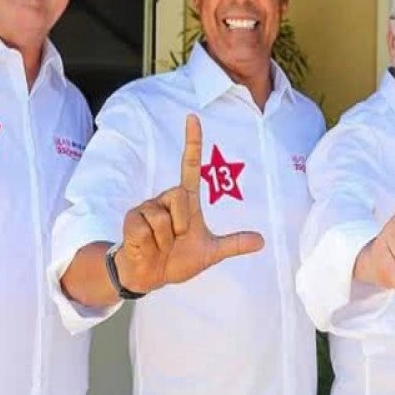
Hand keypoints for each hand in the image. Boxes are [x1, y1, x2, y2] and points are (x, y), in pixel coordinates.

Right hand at [114, 114, 263, 292]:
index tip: (193, 118)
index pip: (189, 165)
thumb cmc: (178, 260)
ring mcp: (147, 207)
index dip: (192, 142)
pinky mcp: (132, 219)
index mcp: (186, 201)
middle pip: (180, 194)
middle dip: (181, 224)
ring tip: (160, 245)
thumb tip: (261, 241)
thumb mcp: (210, 253)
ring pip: (164, 217)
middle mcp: (165, 198)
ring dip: (166, 239)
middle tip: (176, 239)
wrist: (150, 276)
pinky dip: (151, 244)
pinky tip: (146, 246)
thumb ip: (233, 245)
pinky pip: (148, 228)